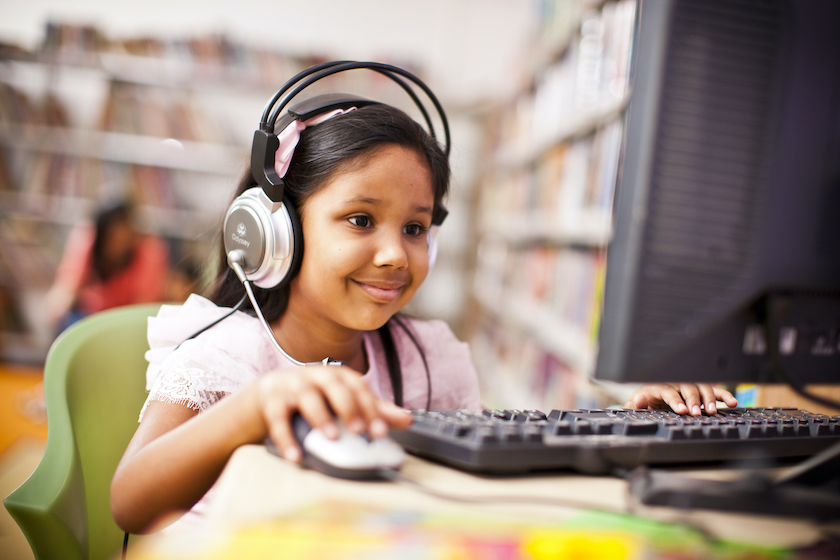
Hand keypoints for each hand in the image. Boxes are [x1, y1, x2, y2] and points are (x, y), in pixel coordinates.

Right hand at [256, 365, 412, 462]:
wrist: (267, 396)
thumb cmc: (312, 398)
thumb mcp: (342, 401)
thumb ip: (373, 409)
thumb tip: (407, 419)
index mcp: (336, 376)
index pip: (358, 387)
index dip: (371, 407)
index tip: (380, 430)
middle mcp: (315, 376)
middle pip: (334, 386)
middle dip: (349, 407)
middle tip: (359, 430)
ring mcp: (291, 386)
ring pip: (307, 396)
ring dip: (321, 416)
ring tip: (332, 437)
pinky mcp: (270, 401)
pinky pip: (277, 418)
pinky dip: (286, 437)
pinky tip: (295, 455)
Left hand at [624, 383, 737, 415]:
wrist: (647, 400)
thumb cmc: (643, 403)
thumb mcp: (634, 404)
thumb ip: (636, 404)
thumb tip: (639, 400)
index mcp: (658, 386)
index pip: (668, 391)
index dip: (676, 400)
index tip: (682, 410)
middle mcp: (674, 384)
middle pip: (687, 388)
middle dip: (693, 400)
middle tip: (697, 413)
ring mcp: (687, 387)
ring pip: (701, 387)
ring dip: (708, 398)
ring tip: (712, 411)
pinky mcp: (698, 392)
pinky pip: (712, 391)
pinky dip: (723, 395)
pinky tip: (733, 402)